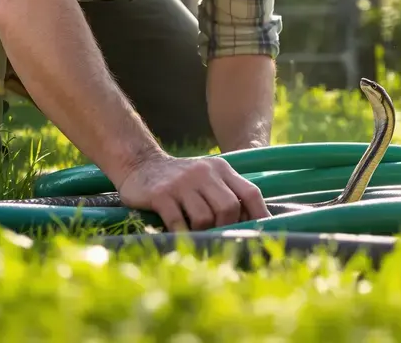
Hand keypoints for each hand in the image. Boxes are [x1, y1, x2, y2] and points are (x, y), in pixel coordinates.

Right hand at [117, 153, 269, 230]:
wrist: (140, 165)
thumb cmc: (181, 180)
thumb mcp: (207, 177)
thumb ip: (228, 194)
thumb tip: (251, 225)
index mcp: (221, 168)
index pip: (251, 193)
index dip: (260, 215)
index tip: (261, 233)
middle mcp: (204, 172)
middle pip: (229, 207)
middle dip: (227, 227)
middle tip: (218, 235)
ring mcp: (182, 183)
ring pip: (205, 218)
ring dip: (203, 232)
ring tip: (196, 233)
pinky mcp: (161, 194)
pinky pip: (178, 222)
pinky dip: (182, 233)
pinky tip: (181, 235)